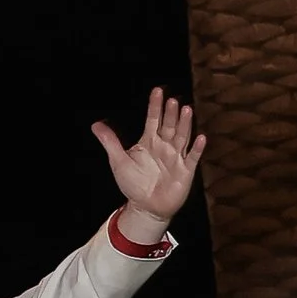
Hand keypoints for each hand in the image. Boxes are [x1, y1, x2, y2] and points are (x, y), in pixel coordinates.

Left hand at [92, 88, 203, 239]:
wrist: (146, 207)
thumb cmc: (133, 183)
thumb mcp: (119, 161)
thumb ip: (110, 142)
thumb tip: (96, 124)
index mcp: (149, 141)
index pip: (153, 119)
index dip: (155, 106)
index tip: (157, 91)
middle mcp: (165, 146)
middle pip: (169, 125)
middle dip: (171, 113)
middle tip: (173, 100)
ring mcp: (177, 157)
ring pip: (182, 136)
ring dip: (185, 124)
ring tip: (186, 110)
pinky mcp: (186, 171)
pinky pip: (193, 157)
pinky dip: (197, 148)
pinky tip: (200, 137)